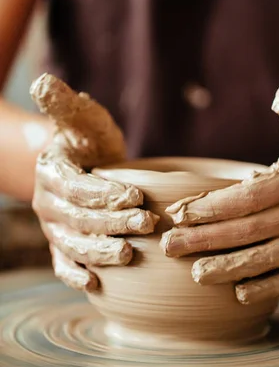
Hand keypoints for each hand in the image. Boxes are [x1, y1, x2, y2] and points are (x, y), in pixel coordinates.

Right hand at [30, 74, 158, 291]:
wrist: (83, 164)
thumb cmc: (87, 138)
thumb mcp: (81, 118)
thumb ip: (64, 104)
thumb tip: (42, 82)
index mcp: (51, 172)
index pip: (77, 188)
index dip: (105, 193)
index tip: (137, 195)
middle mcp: (47, 203)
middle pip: (80, 219)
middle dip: (114, 223)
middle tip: (149, 224)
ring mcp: (53, 228)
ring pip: (75, 245)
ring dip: (102, 251)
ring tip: (130, 253)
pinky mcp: (62, 245)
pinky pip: (64, 265)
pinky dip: (77, 275)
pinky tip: (96, 284)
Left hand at [161, 73, 278, 304]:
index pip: (250, 197)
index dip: (213, 207)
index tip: (179, 213)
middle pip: (251, 231)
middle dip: (208, 239)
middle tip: (171, 246)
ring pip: (269, 258)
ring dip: (230, 268)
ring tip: (195, 273)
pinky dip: (268, 286)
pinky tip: (239, 294)